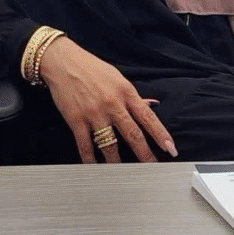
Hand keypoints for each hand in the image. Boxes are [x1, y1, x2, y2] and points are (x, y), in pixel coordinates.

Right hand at [37, 36, 177, 162]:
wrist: (63, 62)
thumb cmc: (91, 68)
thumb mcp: (118, 78)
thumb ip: (133, 96)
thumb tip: (152, 105)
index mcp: (125, 92)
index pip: (148, 117)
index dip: (161, 134)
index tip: (170, 148)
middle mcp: (112, 104)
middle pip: (133, 134)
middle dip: (145, 154)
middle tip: (153, 167)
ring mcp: (94, 113)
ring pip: (110, 144)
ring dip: (118, 161)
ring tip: (125, 172)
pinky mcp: (76, 120)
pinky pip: (85, 145)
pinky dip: (91, 160)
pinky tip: (95, 167)